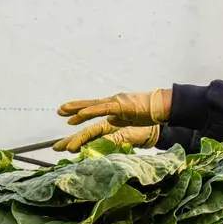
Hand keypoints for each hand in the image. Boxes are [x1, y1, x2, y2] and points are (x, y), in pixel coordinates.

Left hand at [54, 89, 170, 151]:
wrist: (162, 106)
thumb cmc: (149, 112)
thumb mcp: (129, 119)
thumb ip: (118, 119)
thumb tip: (110, 122)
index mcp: (114, 106)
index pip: (94, 108)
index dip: (80, 111)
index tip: (67, 115)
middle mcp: (112, 102)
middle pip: (89, 105)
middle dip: (73, 108)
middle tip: (59, 111)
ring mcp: (116, 103)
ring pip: (92, 106)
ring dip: (77, 109)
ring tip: (63, 111)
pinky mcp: (121, 106)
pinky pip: (102, 109)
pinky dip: (90, 111)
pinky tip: (80, 114)